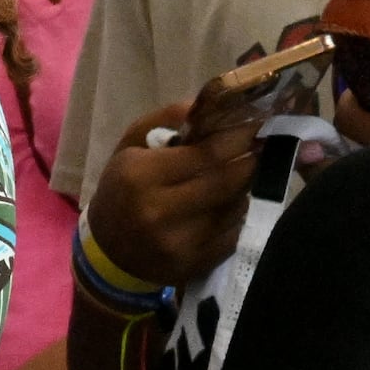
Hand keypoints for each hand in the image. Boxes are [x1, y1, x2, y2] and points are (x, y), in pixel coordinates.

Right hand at [85, 96, 259, 289]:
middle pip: (227, 181)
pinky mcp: (194, 264)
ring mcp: (179, 243)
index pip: (206, 154)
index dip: (239, 138)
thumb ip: (168, 119)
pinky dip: (237, 216)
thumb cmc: (122, 190)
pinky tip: (227, 207)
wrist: (109, 252)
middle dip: (250, 161)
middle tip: (261, 148)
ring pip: (235, 207)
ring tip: (239, 177)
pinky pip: (234, 233)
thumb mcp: (131, 146)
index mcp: (140, 175)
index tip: (258, 125)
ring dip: (243, 189)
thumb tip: (213, 105)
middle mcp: (159, 211)